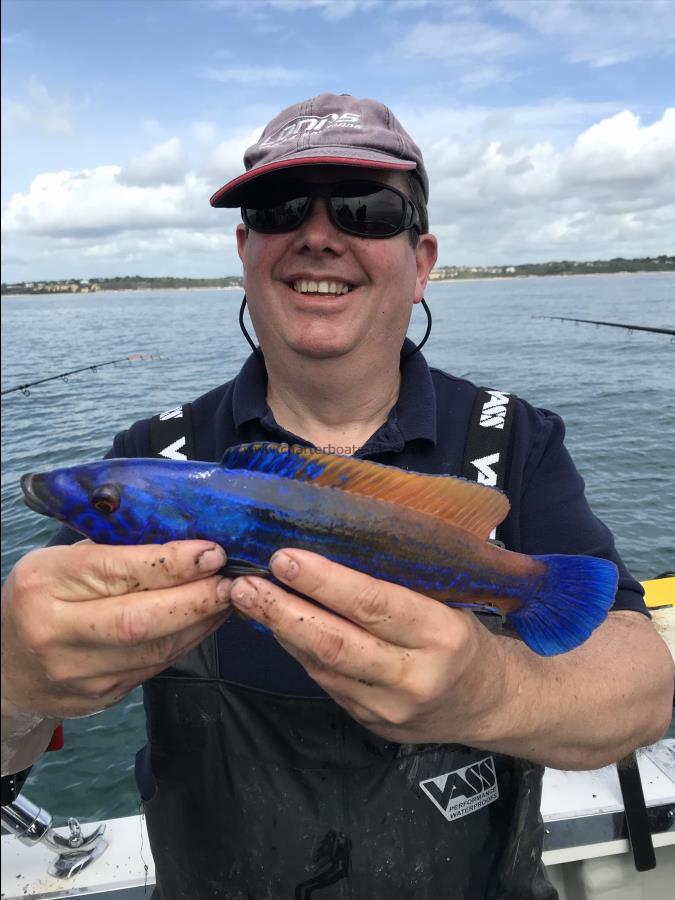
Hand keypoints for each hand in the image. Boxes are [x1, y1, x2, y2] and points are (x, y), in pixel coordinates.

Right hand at [1, 541, 230, 721]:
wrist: (8, 668)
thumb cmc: (43, 598)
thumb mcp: (61, 562)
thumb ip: (113, 551)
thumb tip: (185, 539)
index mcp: (44, 584)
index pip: (115, 572)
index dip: (170, 563)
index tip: (211, 551)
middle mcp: (56, 632)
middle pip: (139, 620)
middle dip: (195, 599)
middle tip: (231, 581)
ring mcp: (78, 672)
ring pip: (155, 649)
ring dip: (201, 622)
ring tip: (228, 597)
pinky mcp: (102, 696)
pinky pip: (156, 666)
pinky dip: (188, 641)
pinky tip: (207, 620)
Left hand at [228, 549, 499, 743]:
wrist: (487, 704)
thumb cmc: (464, 638)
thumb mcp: (449, 603)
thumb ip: (398, 586)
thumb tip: (331, 549)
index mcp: (442, 634)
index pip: (374, 605)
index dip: (325, 582)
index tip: (285, 558)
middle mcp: (415, 676)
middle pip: (337, 642)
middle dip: (284, 610)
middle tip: (247, 583)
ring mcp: (389, 707)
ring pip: (323, 665)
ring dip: (280, 630)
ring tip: (247, 599)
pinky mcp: (370, 722)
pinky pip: (324, 681)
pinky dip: (297, 650)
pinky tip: (276, 625)